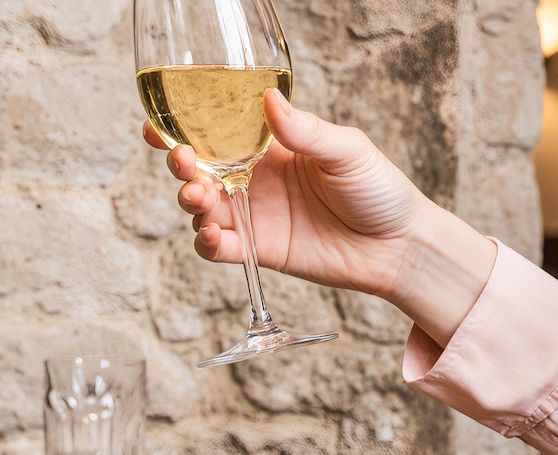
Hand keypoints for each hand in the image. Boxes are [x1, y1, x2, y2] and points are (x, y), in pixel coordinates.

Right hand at [146, 88, 495, 345]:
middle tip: (182, 162)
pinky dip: (205, 241)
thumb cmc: (379, 190)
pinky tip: (211, 233)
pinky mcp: (258, 250)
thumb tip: (269, 100)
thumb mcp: (347, 151)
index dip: (182, 129)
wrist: (399, 246)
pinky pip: (218, 248)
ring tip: (199, 197)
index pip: (216, 133)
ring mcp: (254, 216)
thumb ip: (305, 131)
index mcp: (271, 148)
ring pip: (201, 207)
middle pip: (199, 169)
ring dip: (189, 200)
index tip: (159, 126)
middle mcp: (254, 180)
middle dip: (180, 163)